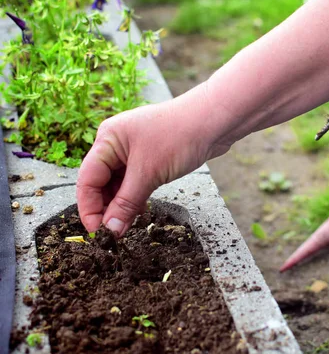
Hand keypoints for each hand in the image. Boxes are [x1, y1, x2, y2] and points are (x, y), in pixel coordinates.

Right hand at [76, 86, 229, 235]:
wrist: (215, 121)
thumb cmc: (179, 137)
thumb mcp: (148, 174)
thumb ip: (126, 203)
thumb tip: (110, 229)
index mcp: (108, 139)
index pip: (87, 179)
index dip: (89, 208)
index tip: (97, 232)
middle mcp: (117, 142)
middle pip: (101, 181)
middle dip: (106, 207)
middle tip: (114, 233)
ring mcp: (135, 148)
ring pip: (120, 183)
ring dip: (122, 203)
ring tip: (127, 225)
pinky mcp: (152, 156)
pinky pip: (136, 180)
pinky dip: (136, 195)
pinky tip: (140, 211)